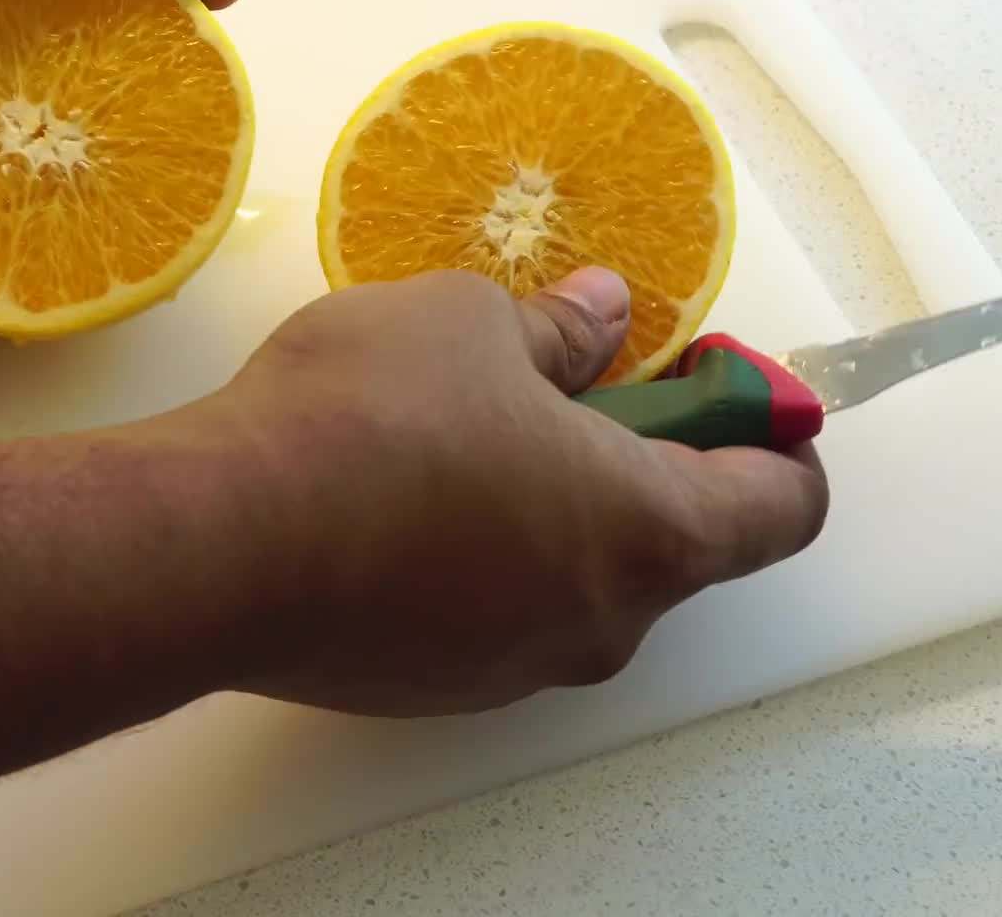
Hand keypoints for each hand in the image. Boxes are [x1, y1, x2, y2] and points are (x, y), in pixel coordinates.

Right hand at [204, 268, 828, 716]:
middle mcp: (604, 624)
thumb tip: (604, 312)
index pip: (784, 507)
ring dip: (548, 507)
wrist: (218, 545)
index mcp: (652, 535)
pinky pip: (491, 611)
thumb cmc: (372, 419)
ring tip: (455, 432)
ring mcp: (514, 670)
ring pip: (573, 579)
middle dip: (635, 457)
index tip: (707, 378)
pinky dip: (476, 555)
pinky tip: (395, 497)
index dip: (769, 432)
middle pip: (673, 542)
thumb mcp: (471, 324)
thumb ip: (559, 327)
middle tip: (557, 384)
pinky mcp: (431, 689)